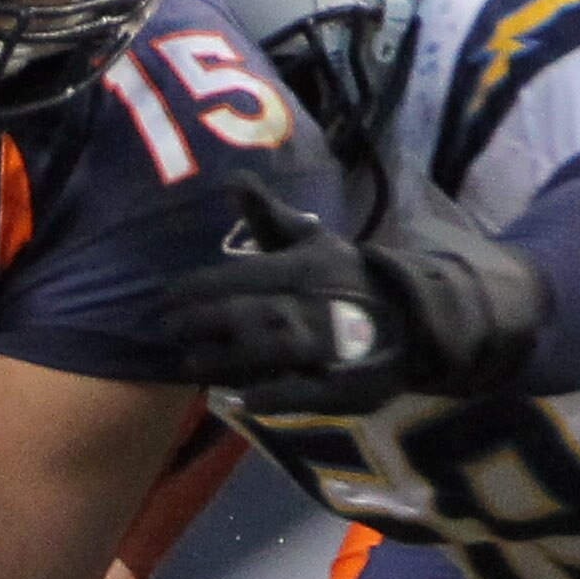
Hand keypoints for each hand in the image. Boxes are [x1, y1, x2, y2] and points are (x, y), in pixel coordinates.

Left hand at [160, 185, 546, 413]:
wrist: (416, 318)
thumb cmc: (349, 278)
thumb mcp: (315, 241)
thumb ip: (269, 218)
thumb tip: (232, 178)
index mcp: (305, 267)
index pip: (235, 278)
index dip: (193, 292)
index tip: (163, 302)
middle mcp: (314, 303)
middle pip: (242, 316)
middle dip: (198, 326)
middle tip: (167, 335)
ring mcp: (331, 347)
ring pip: (264, 354)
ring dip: (221, 362)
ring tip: (191, 367)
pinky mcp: (344, 385)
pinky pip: (299, 393)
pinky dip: (267, 397)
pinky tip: (236, 400)